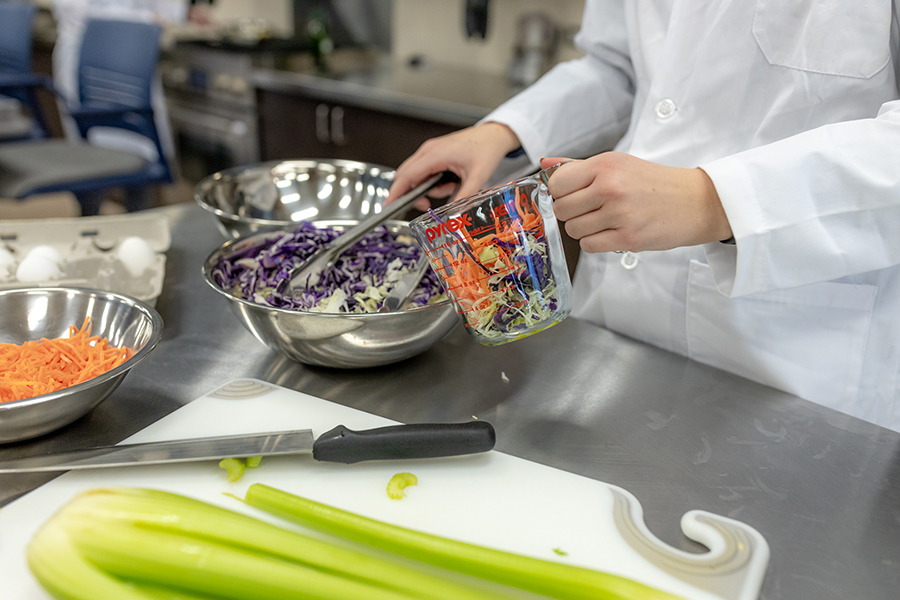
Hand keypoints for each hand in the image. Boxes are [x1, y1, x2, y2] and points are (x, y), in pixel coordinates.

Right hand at [386, 122, 520, 209]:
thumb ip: (463, 197)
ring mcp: (429, 151)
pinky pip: (424, 172)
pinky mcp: (434, 153)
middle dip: (413, 194)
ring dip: (429, 188)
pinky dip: (433, 182)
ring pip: (416, 176)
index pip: (407, 176)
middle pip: (405, 176)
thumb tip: (452, 215)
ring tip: (451, 187)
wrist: (493, 134)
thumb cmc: (486, 149)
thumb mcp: (477, 177)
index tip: (388, 206)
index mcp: (435, 154)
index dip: (395, 193)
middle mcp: (428, 151)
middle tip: (427, 204)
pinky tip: (450, 181)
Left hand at [542, 153, 731, 252]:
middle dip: (571, 212)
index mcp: (605, 165)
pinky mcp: (628, 239)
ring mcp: (619, 214)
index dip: (561, 192)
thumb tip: (545, 163)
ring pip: (573, 230)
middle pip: (561, 209)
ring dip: (584, 229)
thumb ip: (579, 166)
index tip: (574, 194)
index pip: (557, 183)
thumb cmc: (654, 183)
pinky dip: (596, 242)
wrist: (695, 201)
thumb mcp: (618, 163)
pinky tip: (611, 232)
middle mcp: (610, 188)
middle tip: (591, 209)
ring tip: (604, 221)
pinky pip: (589, 246)